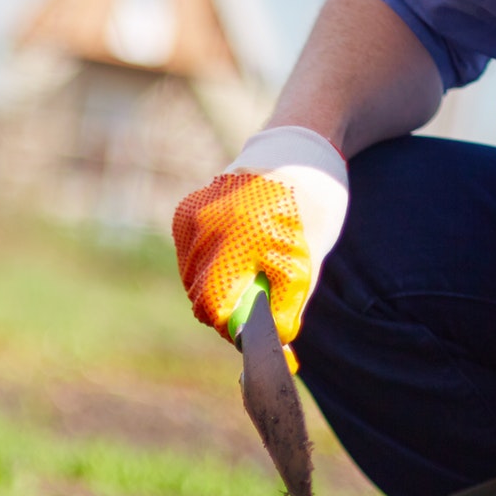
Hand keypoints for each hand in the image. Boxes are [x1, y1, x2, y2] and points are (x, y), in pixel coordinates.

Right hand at [172, 126, 348, 366]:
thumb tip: (276, 343)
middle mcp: (204, 226)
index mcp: (236, 238)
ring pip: (192, 280)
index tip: (255, 334)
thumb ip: (285, 305)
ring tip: (249, 278)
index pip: (214, 307)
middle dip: (227, 310)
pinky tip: (236, 255)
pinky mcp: (184, 212)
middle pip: (199, 296)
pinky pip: (190, 258)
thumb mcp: (306, 262)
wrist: (298, 152)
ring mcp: (189, 218)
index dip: (233, 328)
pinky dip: (209, 267)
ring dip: (216, 289)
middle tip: (257, 309)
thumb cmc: (310, 206)